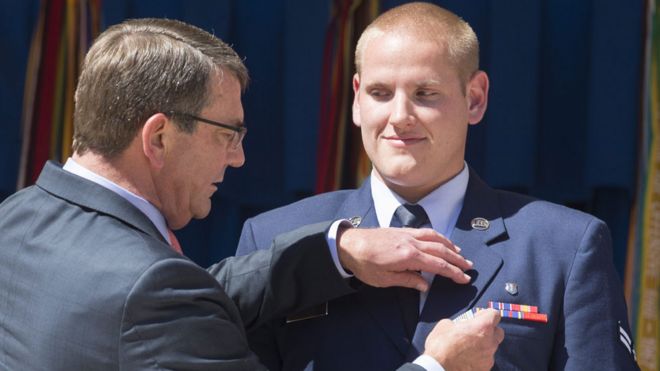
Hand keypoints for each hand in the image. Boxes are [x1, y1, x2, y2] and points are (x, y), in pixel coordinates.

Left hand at [336, 227, 472, 290]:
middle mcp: (411, 243)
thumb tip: (425, 286)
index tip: (464, 278)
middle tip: (469, 267)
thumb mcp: (385, 280)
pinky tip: (441, 241)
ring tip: (460, 253)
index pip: (438, 266)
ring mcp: (407, 234)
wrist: (349, 245)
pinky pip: (425, 232)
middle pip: (441, 250)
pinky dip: (437, 236)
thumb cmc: (364, 265)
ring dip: (450, 245)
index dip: (453, 273)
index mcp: (409, 257)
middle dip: (457, 259)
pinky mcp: (402, 231)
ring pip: (435, 238)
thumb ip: (407, 281)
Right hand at [424, 309, 503, 370]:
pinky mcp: (485, 369)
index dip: (485, 314)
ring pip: (491, 348)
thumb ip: (458, 323)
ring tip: (468, 348)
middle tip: (475, 332)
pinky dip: (478, 359)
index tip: (477, 317)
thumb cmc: (441, 346)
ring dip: (483, 346)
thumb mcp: (445, 325)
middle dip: (489, 330)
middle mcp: (490, 342)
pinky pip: (485, 360)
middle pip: (498, 332)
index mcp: (483, 327)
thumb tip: (458, 326)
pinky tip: (466, 359)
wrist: (438, 369)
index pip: (494, 314)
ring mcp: (489, 358)